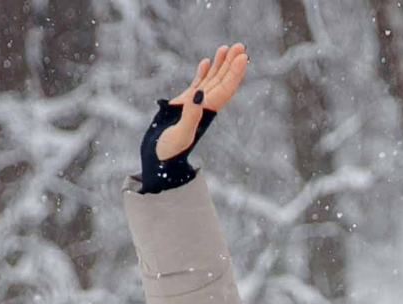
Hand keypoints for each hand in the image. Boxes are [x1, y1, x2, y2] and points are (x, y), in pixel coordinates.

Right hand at [138, 44, 244, 191]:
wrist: (159, 159)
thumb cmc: (170, 151)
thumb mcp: (180, 134)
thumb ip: (190, 114)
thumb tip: (198, 93)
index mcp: (207, 112)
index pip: (225, 89)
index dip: (234, 73)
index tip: (242, 57)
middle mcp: (204, 106)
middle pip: (222, 81)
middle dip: (231, 64)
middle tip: (240, 45)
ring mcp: (195, 104)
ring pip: (211, 80)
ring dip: (219, 64)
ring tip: (226, 47)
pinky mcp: (184, 104)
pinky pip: (197, 84)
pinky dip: (203, 72)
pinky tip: (206, 61)